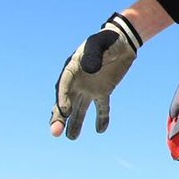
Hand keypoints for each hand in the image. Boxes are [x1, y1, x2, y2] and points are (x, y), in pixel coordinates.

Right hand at [50, 13, 140, 138]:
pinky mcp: (103, 92)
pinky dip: (101, 119)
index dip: (62, 99)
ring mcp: (90, 88)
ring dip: (75, 123)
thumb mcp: (100, 44)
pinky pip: (101, 108)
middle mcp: (78, 81)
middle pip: (66, 102)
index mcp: (73, 68)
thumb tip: (88, 70)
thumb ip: (93, 55)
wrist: (123, 41)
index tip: (64, 111)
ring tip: (72, 138)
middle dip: (60, 118)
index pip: (64, 86)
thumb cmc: (108, 40)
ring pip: (80, 109)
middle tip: (55, 133)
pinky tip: (101, 130)